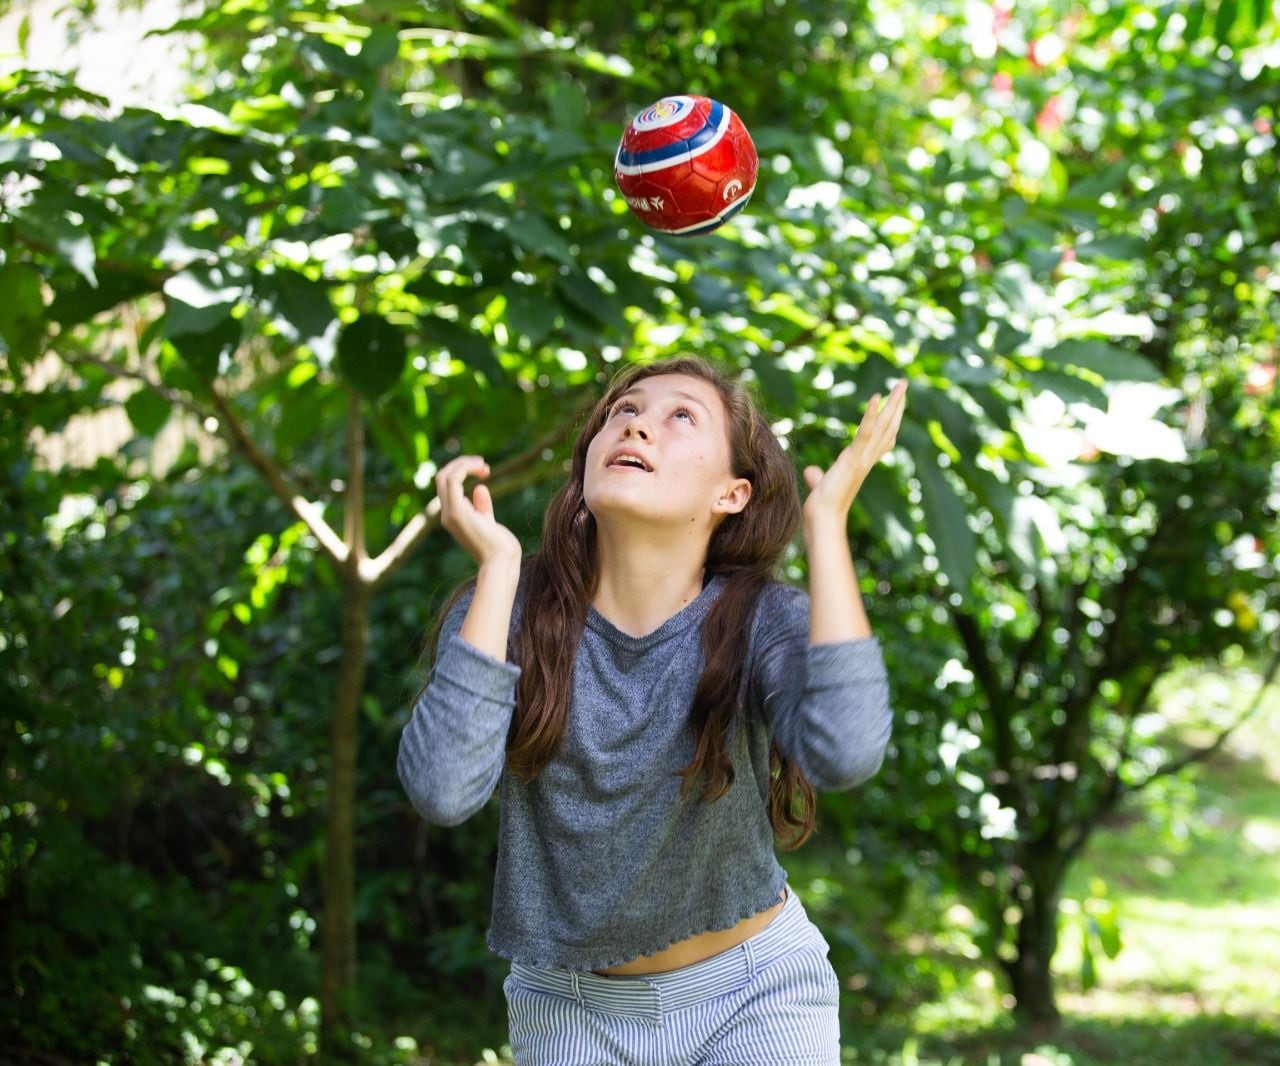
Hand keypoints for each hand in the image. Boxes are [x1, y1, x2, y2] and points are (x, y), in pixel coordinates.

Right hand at [436, 455, 522, 567]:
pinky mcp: (456, 511)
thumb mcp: (489, 522)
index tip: (485, 470)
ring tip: (484, 465)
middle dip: (461, 464)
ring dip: (463, 464)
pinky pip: (453, 479)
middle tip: (484, 465)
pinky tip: (482, 469)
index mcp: (454, 517)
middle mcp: (447, 514)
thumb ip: (482, 507)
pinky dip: (465, 468)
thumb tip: (479, 487)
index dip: (463, 472)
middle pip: (442, 478)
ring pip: (444, 476)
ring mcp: (450, 513)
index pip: (448, 486)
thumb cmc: (499, 547)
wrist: (501, 562)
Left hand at [803, 379, 907, 522]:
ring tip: (901, 384)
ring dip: (893, 403)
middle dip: (896, 405)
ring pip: (883, 425)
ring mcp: (863, 458)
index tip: (895, 408)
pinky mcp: (853, 459)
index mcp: (861, 464)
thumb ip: (819, 477)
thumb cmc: (823, 507)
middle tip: (903, 385)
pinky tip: (876, 397)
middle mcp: (867, 459)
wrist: (823, 520)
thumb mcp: (821, 485)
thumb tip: (812, 472)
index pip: (881, 440)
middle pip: (888, 427)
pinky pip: (865, 433)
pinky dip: (871, 415)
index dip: (890, 423)